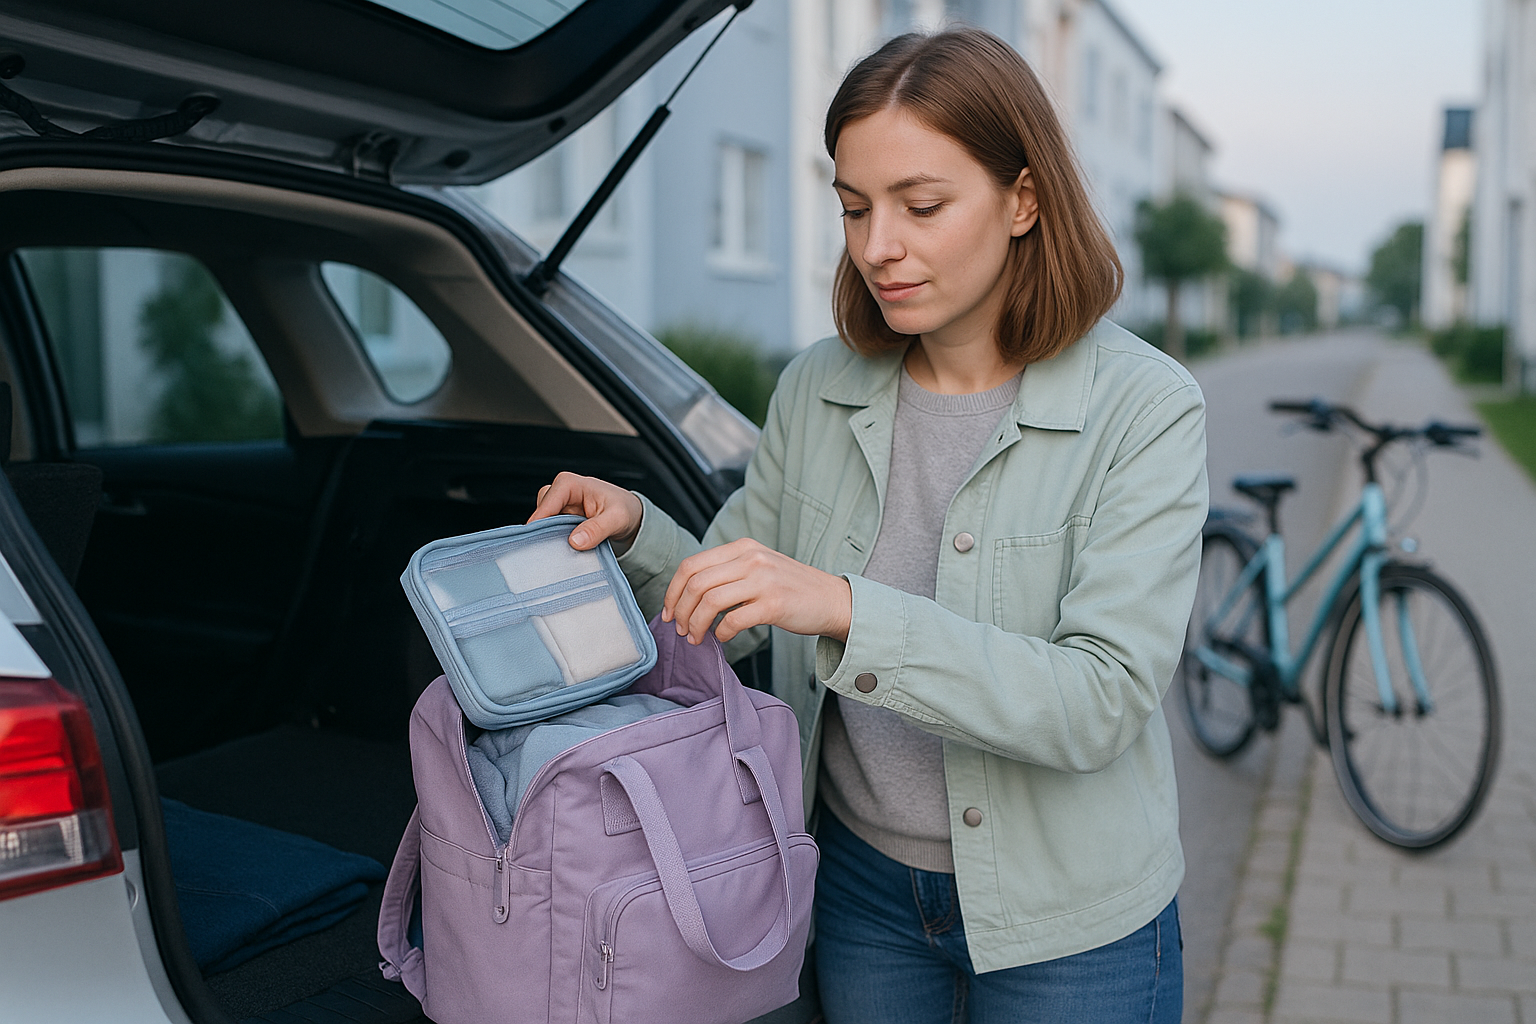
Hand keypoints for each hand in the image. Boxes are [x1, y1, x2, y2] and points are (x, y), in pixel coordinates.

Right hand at [527, 472, 643, 551]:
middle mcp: (561, 492)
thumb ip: (597, 529)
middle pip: (540, 513)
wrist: (631, 516)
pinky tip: (566, 549)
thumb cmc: (624, 510)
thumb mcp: (616, 519)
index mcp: (570, 484)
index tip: (538, 541)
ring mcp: (560, 507)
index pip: (547, 502)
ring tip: (566, 550)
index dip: (541, 522)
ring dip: (551, 537)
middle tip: (556, 550)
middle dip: (546, 531)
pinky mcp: (561, 519)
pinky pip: (550, 531)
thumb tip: (575, 541)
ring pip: (543, 524)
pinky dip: (556, 541)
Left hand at [662, 538, 851, 644]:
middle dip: (680, 611)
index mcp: (743, 548)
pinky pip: (732, 621)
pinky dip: (720, 633)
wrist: (832, 599)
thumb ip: (728, 570)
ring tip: (696, 637)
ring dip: (695, 624)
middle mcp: (751, 559)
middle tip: (679, 629)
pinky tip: (723, 638)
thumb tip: (688, 594)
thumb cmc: (792, 588)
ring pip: (709, 602)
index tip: (669, 611)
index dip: (673, 591)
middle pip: (696, 584)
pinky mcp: (774, 604)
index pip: (691, 565)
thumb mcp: (759, 566)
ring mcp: (763, 581)